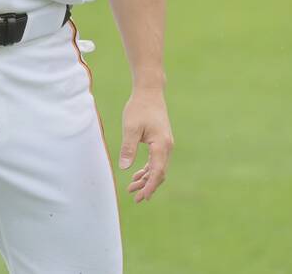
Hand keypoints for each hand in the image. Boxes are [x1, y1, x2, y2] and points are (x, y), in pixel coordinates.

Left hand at [118, 86, 173, 202]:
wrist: (149, 92)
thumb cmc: (139, 108)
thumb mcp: (130, 128)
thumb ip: (128, 148)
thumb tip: (124, 168)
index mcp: (161, 145)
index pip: (157, 172)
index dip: (150, 186)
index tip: (143, 197)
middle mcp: (167, 147)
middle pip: (159, 173)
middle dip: (147, 186)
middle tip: (135, 198)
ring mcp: (165, 144)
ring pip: (157, 167)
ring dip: (146, 178)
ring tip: (132, 188)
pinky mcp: (161, 141)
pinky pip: (156, 160)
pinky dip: (147, 169)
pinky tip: (137, 174)